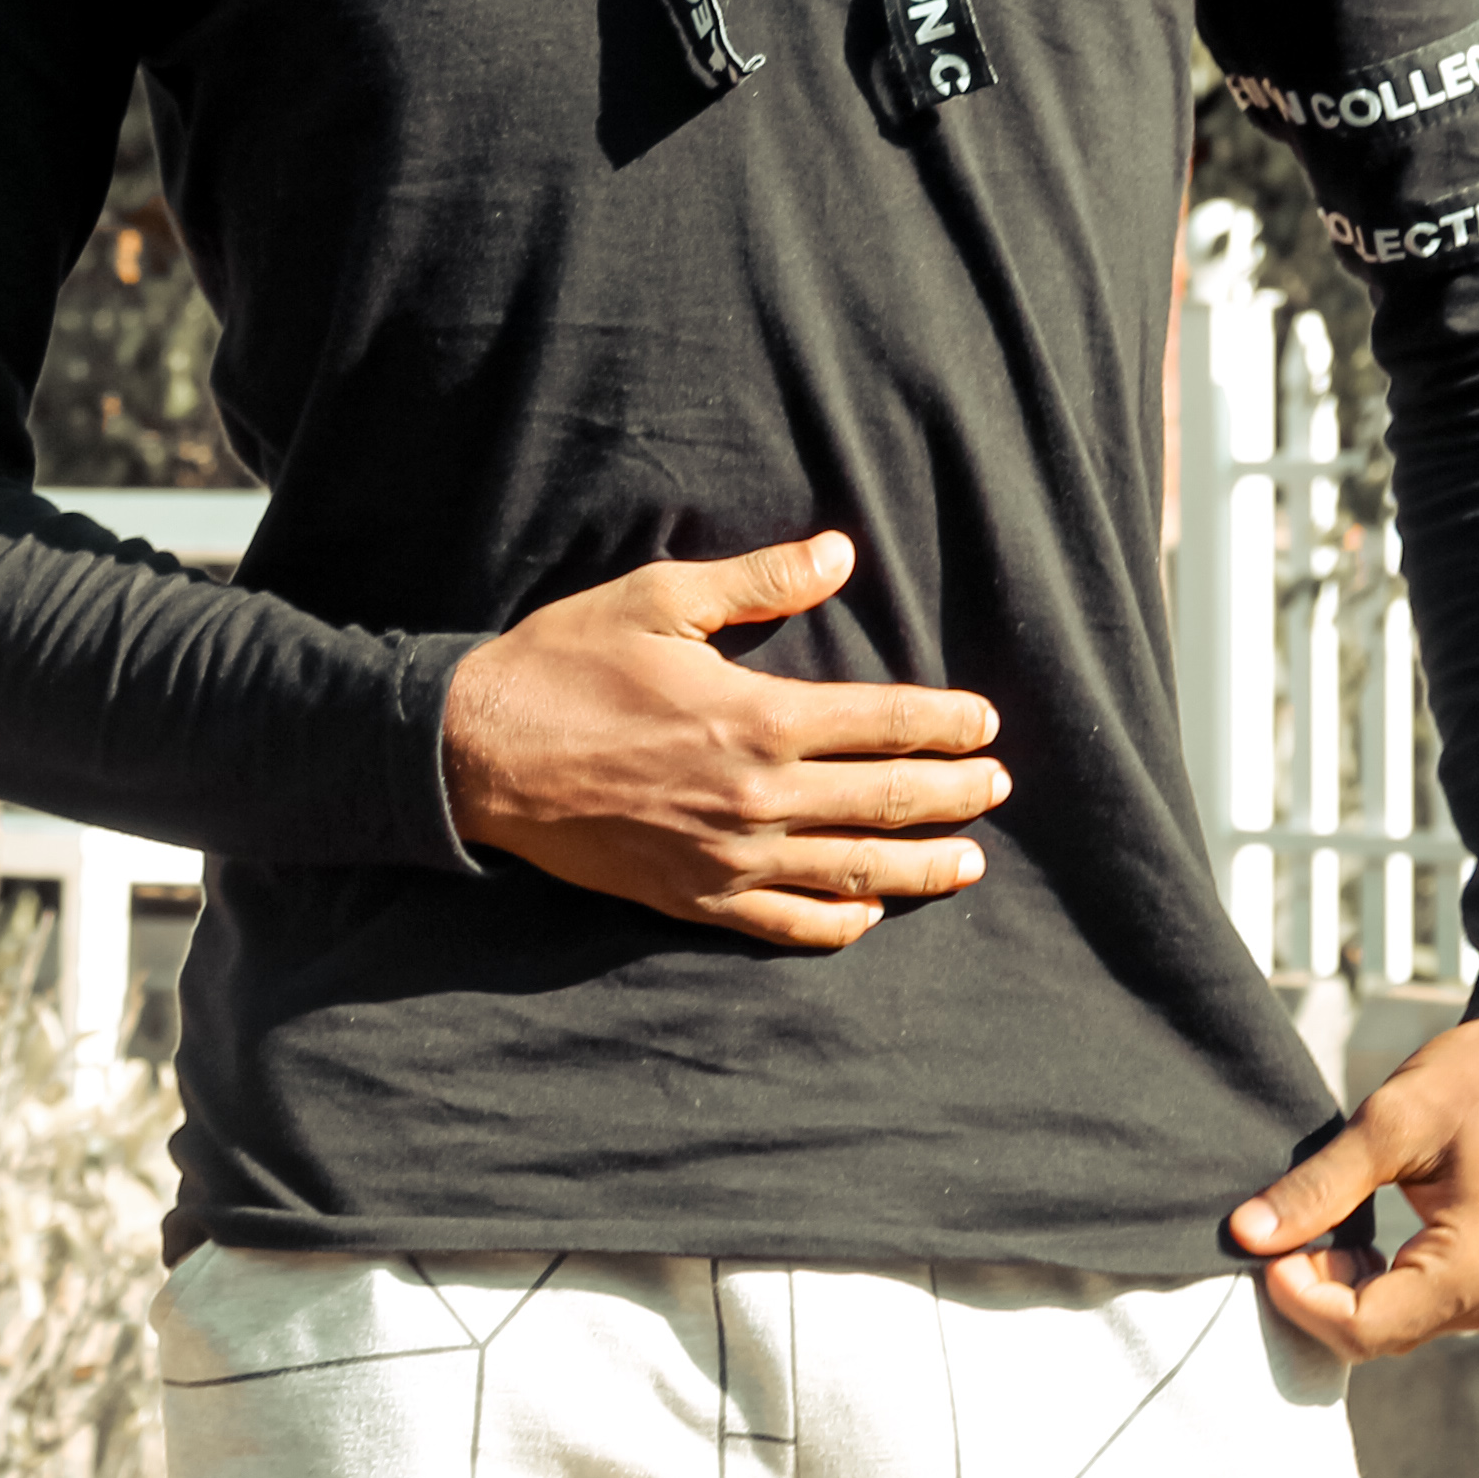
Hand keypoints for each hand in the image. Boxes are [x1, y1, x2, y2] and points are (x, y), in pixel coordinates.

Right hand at [443, 528, 1005, 951]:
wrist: (481, 753)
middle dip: (955, 795)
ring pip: (853, 871)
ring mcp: (728, 858)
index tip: (987, 726)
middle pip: (888, 801)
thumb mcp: (662, 598)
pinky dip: (836, 922)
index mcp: (759, 717)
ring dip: (920, 866)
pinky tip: (867, 912)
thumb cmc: (567, 664)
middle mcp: (758, 797)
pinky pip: (784, 924)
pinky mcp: (693, 899)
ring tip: (968, 862)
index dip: (948, 725)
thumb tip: (840, 553)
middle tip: (997, 788)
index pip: (888, 724)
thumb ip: (760, 582)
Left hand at [1229, 1015, 1478, 1360]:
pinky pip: (1410, 1307)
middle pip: (1373, 1337)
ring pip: (1387, 1325)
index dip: (1298, 1298)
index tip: (1265, 1244)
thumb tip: (1245, 1234)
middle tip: (1280, 1230)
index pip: (1363, 1329)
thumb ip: (1318, 1188)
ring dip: (1336, 1287)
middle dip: (1312, 1294)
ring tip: (1314, 1222)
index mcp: (1475, 1269)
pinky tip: (1347, 1235)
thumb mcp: (1389, 1125)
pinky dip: (1365, 1281)